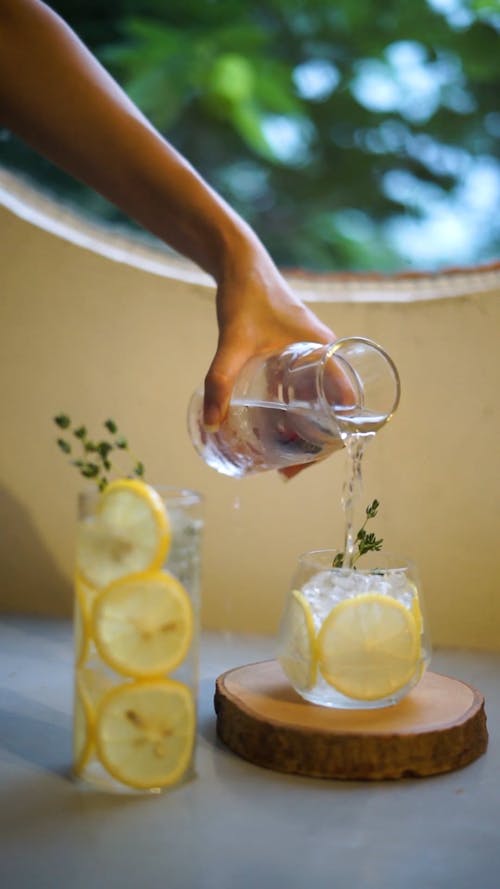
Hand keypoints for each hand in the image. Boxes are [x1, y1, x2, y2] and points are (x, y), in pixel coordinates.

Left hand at [202, 235, 338, 477]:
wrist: (240, 263)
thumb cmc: (245, 296)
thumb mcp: (234, 342)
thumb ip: (221, 379)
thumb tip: (210, 423)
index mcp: (328, 353)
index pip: (347, 406)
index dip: (335, 439)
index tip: (309, 461)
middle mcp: (325, 357)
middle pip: (334, 413)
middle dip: (317, 446)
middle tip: (290, 470)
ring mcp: (311, 357)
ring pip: (319, 404)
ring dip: (306, 433)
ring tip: (282, 460)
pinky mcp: (293, 356)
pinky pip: (304, 392)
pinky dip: (294, 415)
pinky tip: (272, 431)